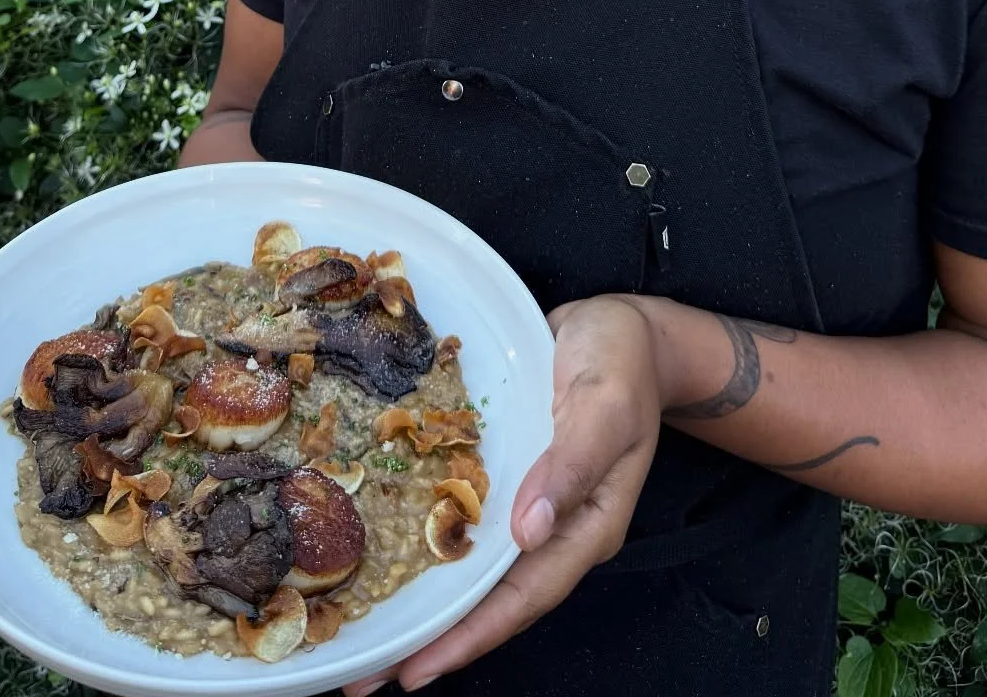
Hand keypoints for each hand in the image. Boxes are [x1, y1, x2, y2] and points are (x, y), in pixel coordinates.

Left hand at [344, 294, 661, 695]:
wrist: (622, 325)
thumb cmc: (622, 360)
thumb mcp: (605, 402)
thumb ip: (572, 463)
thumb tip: (529, 530)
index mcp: (589, 523)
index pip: (525, 595)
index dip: (471, 635)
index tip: (417, 669)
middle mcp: (556, 526)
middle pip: (493, 598)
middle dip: (435, 638)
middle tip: (365, 675)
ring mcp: (532, 503)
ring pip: (475, 569)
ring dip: (426, 601)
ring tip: (366, 633)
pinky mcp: (510, 475)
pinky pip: (468, 523)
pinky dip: (431, 546)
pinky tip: (390, 555)